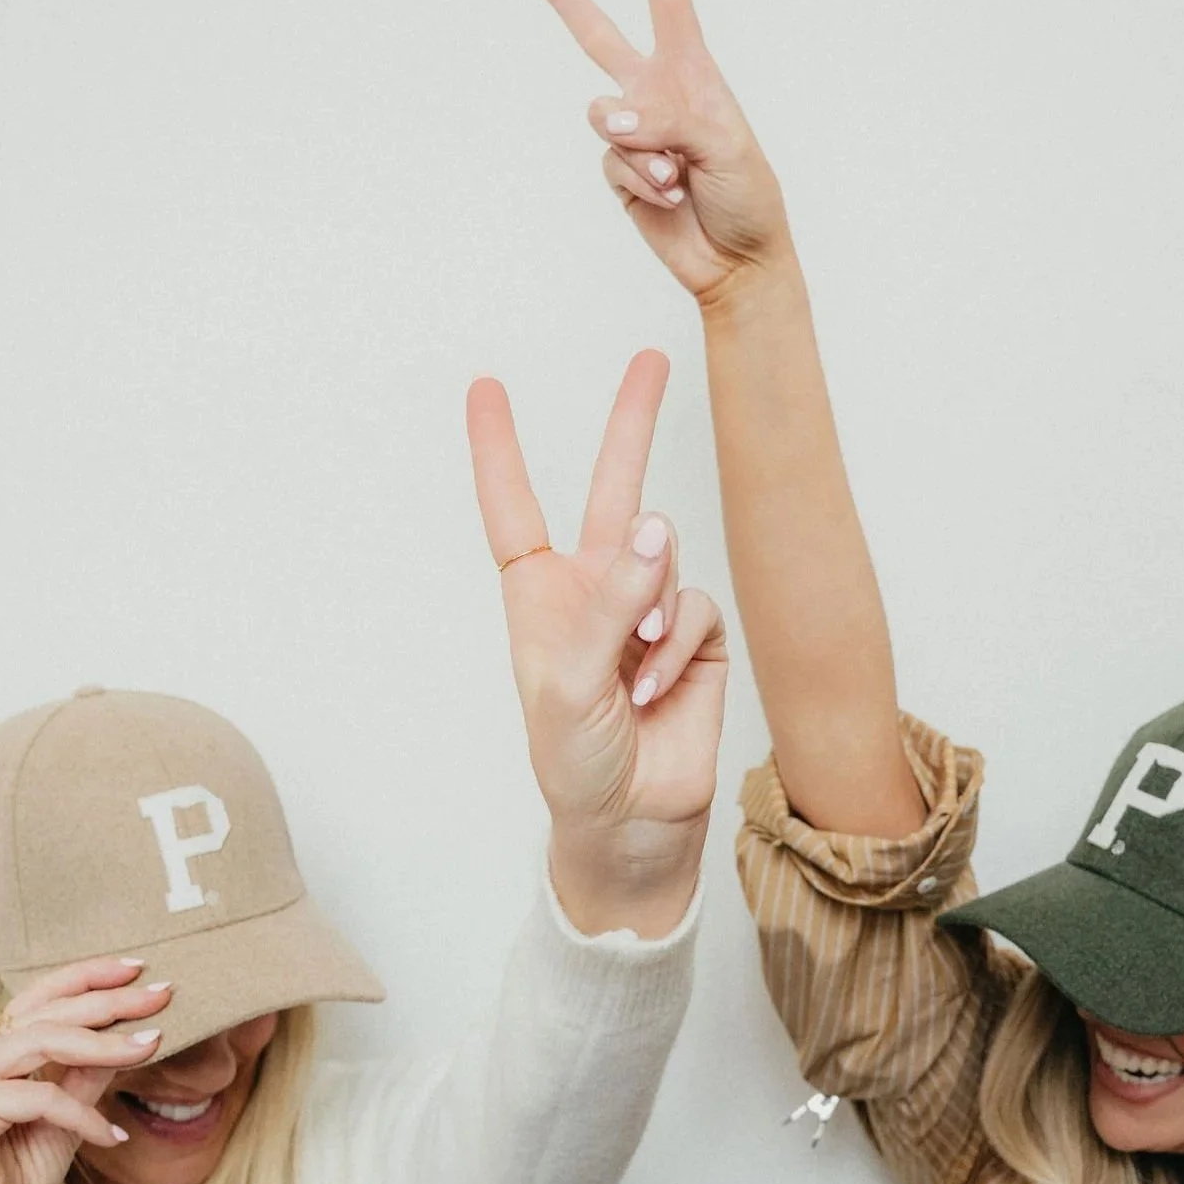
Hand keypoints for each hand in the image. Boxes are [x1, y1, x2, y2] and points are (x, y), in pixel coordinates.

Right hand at [0, 961, 172, 1183]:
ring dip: (103, 1044)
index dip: (88, 977)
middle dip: (109, 1001)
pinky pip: (39, 1098)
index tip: (138, 968)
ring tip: (149, 1046)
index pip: (41, 997)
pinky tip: (112, 1137)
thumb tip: (132, 1038)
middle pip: (47, 1012)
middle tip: (160, 996)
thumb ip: (86, 1077)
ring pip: (42, 1041)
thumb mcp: (64, 1118)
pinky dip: (82, 1115)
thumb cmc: (12, 1175)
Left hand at [466, 349, 725, 931]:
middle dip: (631, 425)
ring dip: (649, 610)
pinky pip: (696, 608)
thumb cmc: (575, 762)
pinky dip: (677, 644)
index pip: (514, 508)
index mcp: (539, 597)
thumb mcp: (570, 683)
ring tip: (633, 670)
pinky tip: (659, 686)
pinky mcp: (696, 640)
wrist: (631, 824)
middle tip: (652, 359)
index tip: (486, 387)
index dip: (499, 449)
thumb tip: (659, 526)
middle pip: (612, 491)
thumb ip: (610, 601)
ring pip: (665, 560)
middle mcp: (595, 593)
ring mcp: (649, 613)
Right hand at [529, 0, 789, 305]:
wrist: (736, 259)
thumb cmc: (747, 195)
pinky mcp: (621, 175)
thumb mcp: (724, 143)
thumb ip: (668, 120)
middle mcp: (657, 96)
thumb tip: (614, 121)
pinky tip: (671, 197)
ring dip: (641, 150)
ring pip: (604, 117)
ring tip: (677, 176)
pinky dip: (642, 181)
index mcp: (692, 73)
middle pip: (600, 38)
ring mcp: (635, 136)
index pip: (669, 3)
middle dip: (567, 0)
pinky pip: (612, 162)